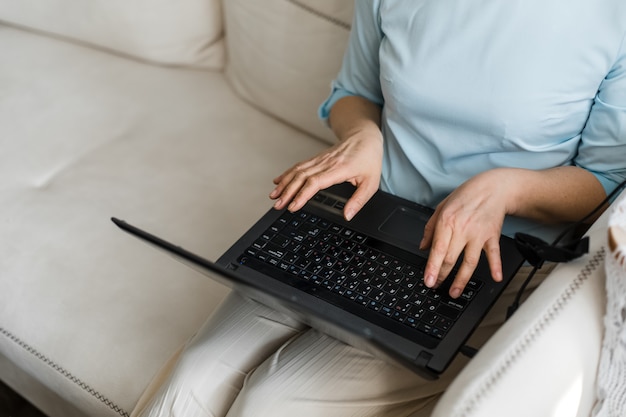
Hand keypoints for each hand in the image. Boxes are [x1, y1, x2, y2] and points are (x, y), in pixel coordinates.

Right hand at [270, 130, 382, 220]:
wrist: (365, 136)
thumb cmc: (369, 159)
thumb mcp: (371, 182)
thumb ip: (359, 200)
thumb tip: (347, 215)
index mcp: (339, 169)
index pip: (315, 182)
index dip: (302, 195)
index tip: (293, 206)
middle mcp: (326, 163)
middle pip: (301, 177)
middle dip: (287, 192)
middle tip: (278, 205)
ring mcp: (320, 159)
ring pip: (297, 171)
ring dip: (284, 183)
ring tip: (273, 196)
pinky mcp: (317, 158)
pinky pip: (299, 166)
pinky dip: (287, 174)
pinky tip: (278, 182)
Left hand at [420, 169, 515, 297]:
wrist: (493, 187)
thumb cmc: (466, 196)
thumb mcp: (442, 207)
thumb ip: (430, 228)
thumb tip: (423, 247)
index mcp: (447, 221)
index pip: (437, 249)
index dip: (431, 267)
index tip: (428, 280)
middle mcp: (462, 229)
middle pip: (451, 258)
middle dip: (442, 276)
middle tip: (436, 287)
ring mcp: (478, 234)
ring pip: (469, 261)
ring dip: (461, 279)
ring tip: (454, 292)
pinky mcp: (492, 236)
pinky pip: (493, 253)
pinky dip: (496, 266)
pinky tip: (495, 277)